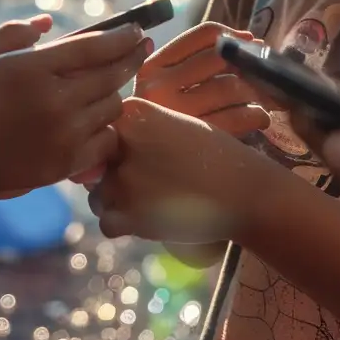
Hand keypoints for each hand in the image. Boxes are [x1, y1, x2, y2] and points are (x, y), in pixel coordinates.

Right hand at [0, 18, 149, 199]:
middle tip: (141, 47)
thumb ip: (11, 34)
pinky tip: (100, 119)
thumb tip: (47, 22)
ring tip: (110, 85)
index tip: (135, 30)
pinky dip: (107, 128)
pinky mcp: (66, 163)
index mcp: (33, 70)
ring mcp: (64, 135)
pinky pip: (106, 140)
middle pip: (113, 75)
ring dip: (114, 93)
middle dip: (132, 57)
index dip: (122, 36)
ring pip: (113, 106)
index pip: (96, 46)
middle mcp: (55, 101)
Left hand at [92, 95, 268, 245]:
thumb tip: (91, 159)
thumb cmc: (215, 158)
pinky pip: (106, 223)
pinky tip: (154, 218)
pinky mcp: (127, 215)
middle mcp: (121, 143)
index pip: (101, 133)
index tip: (146, 158)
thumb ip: (136, 135)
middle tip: (154, 184)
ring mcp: (122, 180)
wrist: (247, 193)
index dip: (118, 150)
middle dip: (116, 177)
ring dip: (118, 203)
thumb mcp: (175, 128)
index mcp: (134, 113)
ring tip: (157, 202)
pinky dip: (126, 226)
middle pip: (96, 165)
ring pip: (97, 196)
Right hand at [137, 21, 270, 138]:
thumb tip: (249, 40)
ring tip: (261, 98)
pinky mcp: (195, 140)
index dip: (233, 36)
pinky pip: (238, 118)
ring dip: (255, 90)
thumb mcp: (160, 82)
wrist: (138, 158)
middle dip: (247, 63)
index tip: (250, 44)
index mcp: (152, 66)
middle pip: (220, 58)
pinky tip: (259, 117)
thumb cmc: (158, 116)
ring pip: (230, 87)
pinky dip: (257, 115)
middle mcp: (158, 88)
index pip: (202, 35)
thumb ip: (193, 60)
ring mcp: (176, 115)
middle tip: (261, 73)